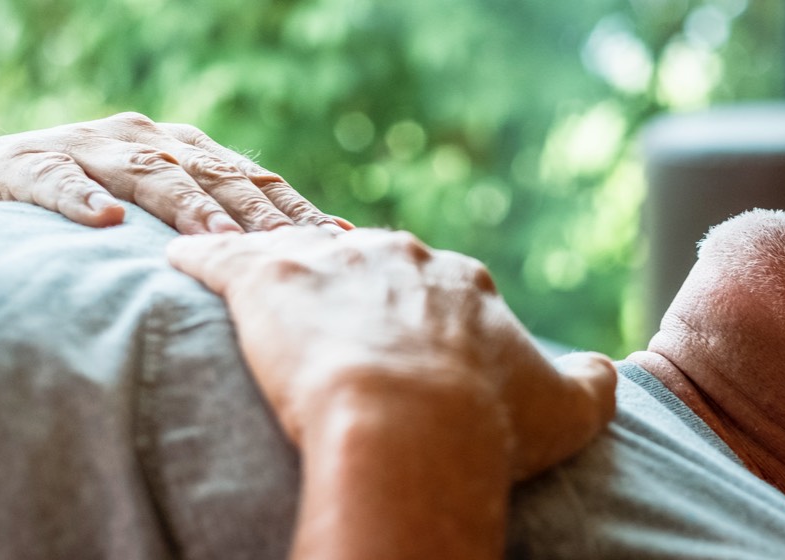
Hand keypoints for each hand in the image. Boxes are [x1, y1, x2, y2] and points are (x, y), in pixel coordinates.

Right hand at [0, 112, 351, 233]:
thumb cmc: (89, 215)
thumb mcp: (160, 218)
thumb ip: (219, 233)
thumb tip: (299, 274)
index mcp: (187, 153)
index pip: (255, 180)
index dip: (299, 210)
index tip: (341, 242)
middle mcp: (147, 142)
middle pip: (215, 174)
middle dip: (258, 210)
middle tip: (294, 249)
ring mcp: (89, 148)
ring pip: (148, 173)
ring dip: (187, 204)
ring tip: (219, 240)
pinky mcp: (28, 164)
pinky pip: (58, 179)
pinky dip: (80, 197)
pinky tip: (103, 220)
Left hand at [166, 226, 616, 477]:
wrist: (412, 422)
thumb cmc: (489, 423)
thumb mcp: (568, 410)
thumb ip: (592, 383)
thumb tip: (606, 372)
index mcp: (463, 282)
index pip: (437, 283)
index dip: (421, 313)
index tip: (407, 341)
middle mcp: (399, 255)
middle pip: (367, 260)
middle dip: (352, 287)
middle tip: (331, 325)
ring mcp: (330, 261)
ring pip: (295, 250)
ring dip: (277, 269)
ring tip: (258, 296)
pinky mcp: (264, 278)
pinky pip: (219, 257)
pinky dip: (197, 259)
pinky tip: (178, 262)